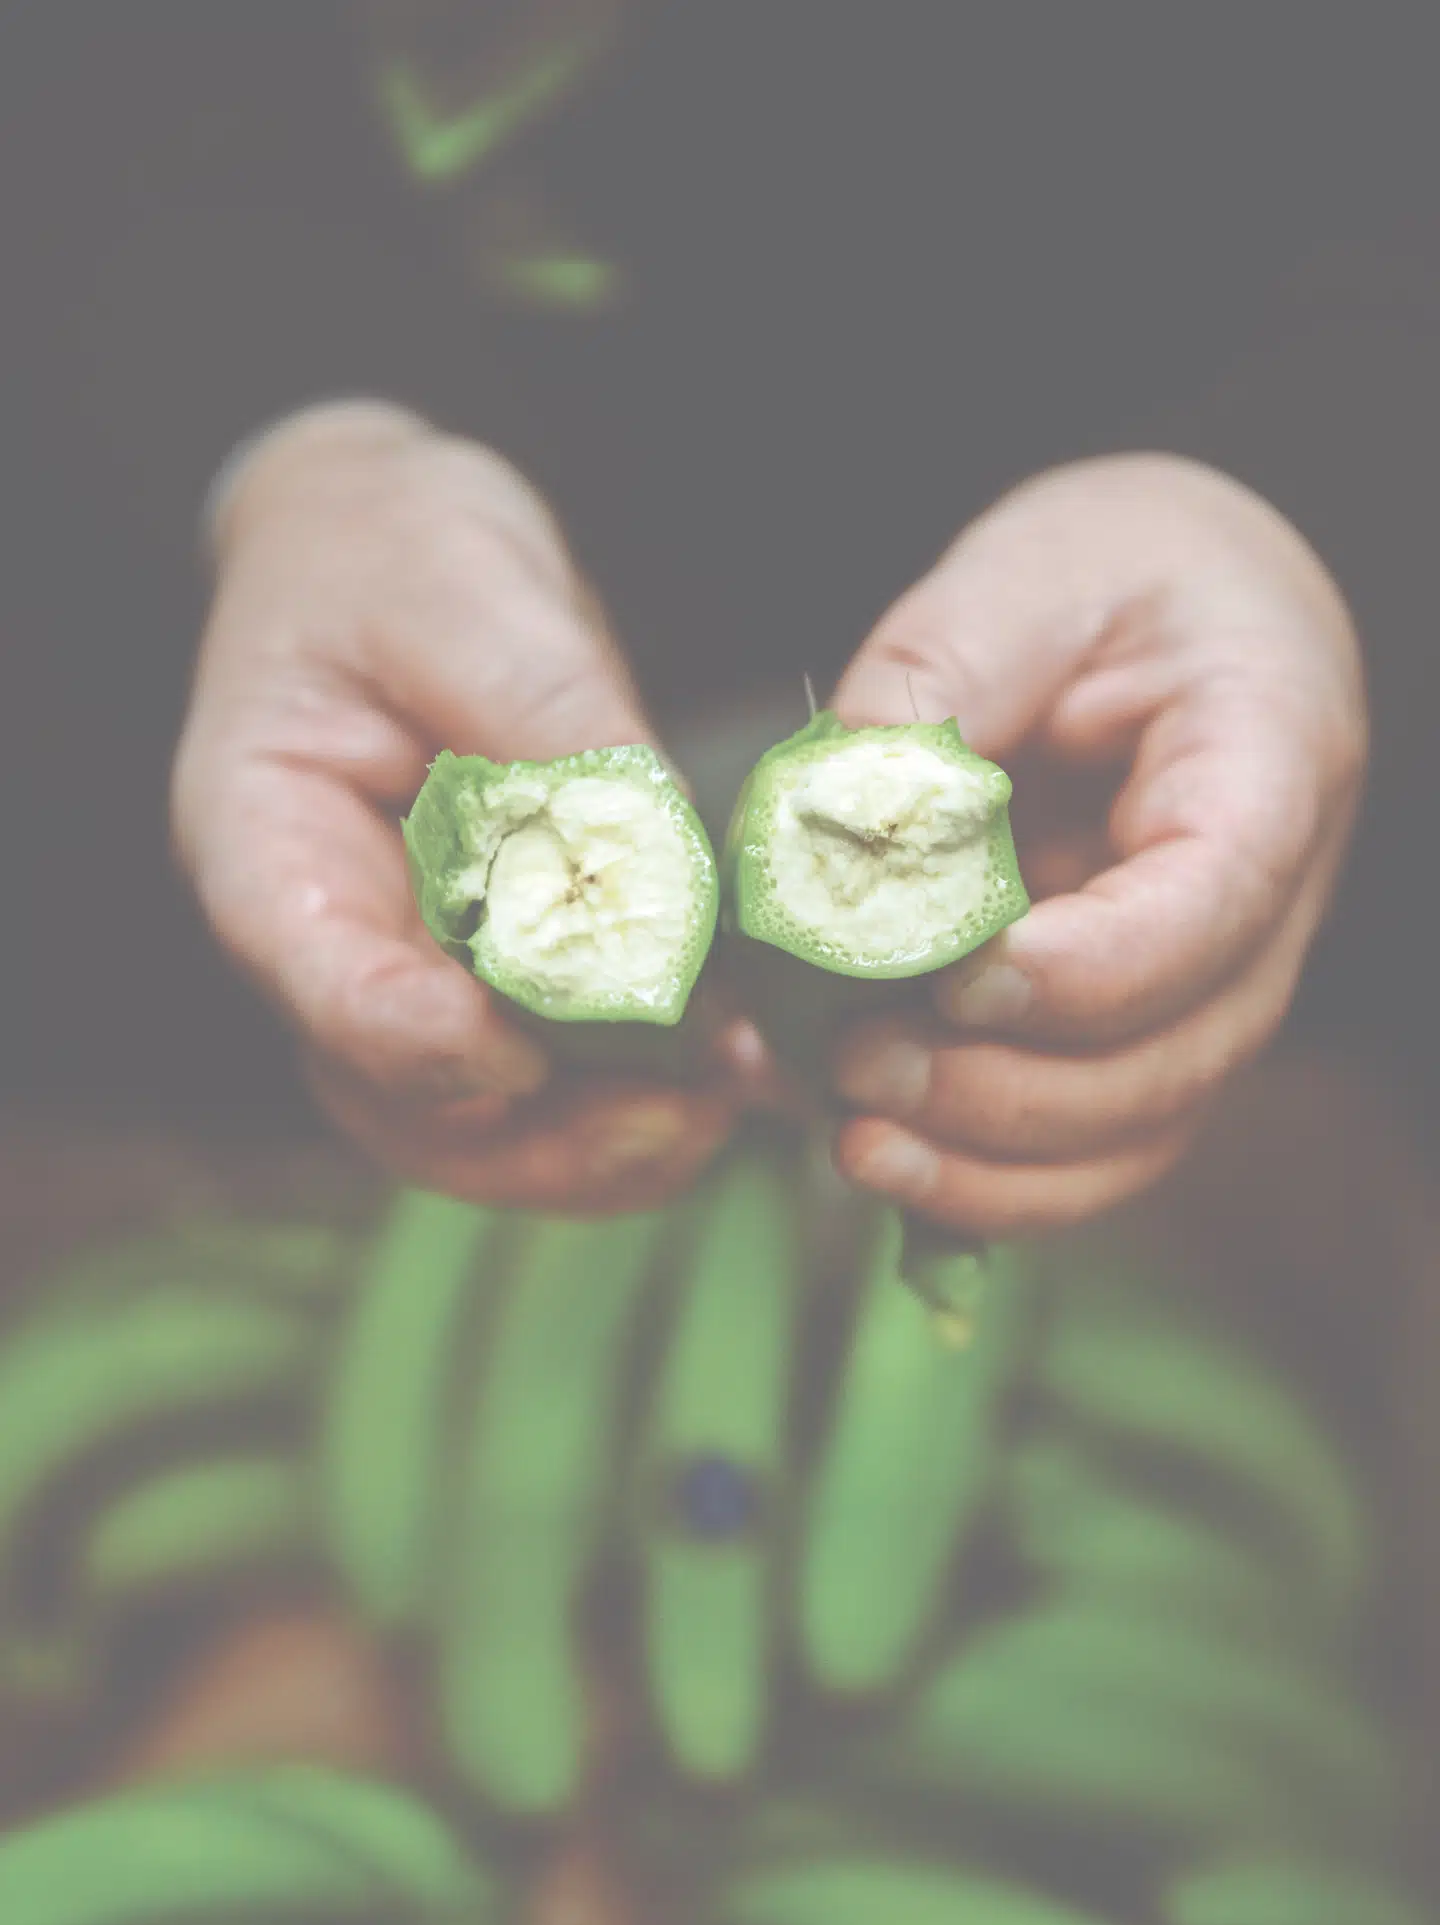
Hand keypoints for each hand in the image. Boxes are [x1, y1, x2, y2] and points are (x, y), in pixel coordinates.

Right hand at [173, 403, 735, 1210]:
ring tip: (728, 1098)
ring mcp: (410, 978)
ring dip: (607, 1144)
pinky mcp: (495, 983)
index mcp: (268, 847)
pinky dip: (641, 1098)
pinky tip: (736, 1070)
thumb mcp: (458, 591)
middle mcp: (329, 946)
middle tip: (681, 1115)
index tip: (532, 1055)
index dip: (425, 1044)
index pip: (324, 986)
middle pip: (407, 1108)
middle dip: (543, 1140)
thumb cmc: (390, 554)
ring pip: (486, 1128)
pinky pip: (552, 1085)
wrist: (393, 552)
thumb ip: (543, 720)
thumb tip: (652, 858)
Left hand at [826, 454, 1366, 1236]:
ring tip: (852, 1137)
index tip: (956, 979)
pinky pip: (1086, 1146)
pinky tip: (871, 1156)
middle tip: (856, 1060)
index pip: (1212, 908)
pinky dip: (984, 1178)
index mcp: (1268, 768)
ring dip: (991, 1167)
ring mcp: (1208, 988)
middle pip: (1176, 1058)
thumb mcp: (1026, 574)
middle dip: (1008, 1093)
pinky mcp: (1136, 1033)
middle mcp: (1267, 907)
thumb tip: (825, 818)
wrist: (1170, 609)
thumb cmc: (1114, 575)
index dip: (1088, 972)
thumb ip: (935, 680)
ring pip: (1135, 1135)